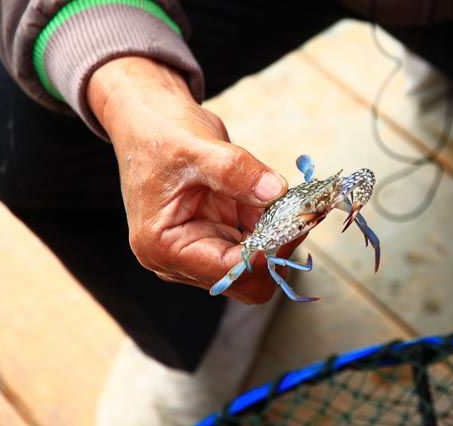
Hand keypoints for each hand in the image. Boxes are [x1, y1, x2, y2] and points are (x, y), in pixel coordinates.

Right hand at [87, 56, 290, 303]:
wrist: (150, 119)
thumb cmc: (158, 132)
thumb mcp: (194, 147)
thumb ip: (235, 171)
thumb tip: (276, 191)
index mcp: (163, 246)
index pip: (227, 270)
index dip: (267, 252)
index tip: (297, 222)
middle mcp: (179, 258)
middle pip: (245, 279)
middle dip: (276, 249)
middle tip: (302, 213)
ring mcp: (201, 247)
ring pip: (256, 264)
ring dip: (279, 237)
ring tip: (298, 205)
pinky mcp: (219, 233)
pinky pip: (256, 241)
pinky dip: (275, 225)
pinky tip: (288, 202)